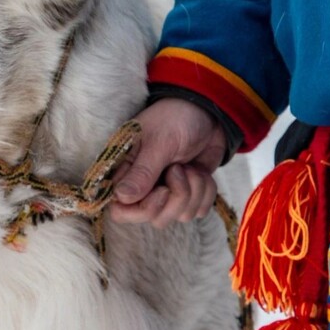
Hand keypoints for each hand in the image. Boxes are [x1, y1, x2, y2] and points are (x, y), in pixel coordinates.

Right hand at [109, 97, 226, 227]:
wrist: (208, 112)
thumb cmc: (176, 118)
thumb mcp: (160, 142)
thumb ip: (143, 171)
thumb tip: (122, 197)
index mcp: (126, 172)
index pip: (120, 211)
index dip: (143, 210)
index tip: (163, 190)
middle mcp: (143, 187)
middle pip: (153, 218)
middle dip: (176, 198)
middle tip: (181, 169)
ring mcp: (167, 192)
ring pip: (179, 216)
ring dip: (194, 191)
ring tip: (191, 166)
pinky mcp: (188, 193)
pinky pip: (199, 210)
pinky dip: (206, 192)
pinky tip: (202, 172)